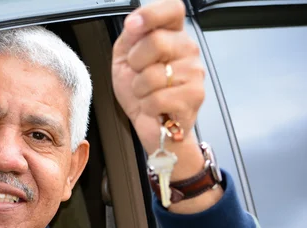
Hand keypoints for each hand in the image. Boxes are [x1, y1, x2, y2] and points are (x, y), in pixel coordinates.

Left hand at [112, 0, 204, 156]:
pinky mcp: (194, 96)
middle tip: (138, 74)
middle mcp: (187, 49)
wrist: (150, 124)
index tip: (132, 26)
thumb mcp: (125, 59)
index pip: (172, 9)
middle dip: (135, 62)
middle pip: (156, 41)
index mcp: (172, 35)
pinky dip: (147, 106)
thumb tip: (135, 22)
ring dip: (139, 89)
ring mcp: (194, 72)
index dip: (151, 14)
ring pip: (153, 74)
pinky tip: (154, 107)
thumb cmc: (140, 92)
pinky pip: (157, 98)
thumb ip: (130, 37)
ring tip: (147, 93)